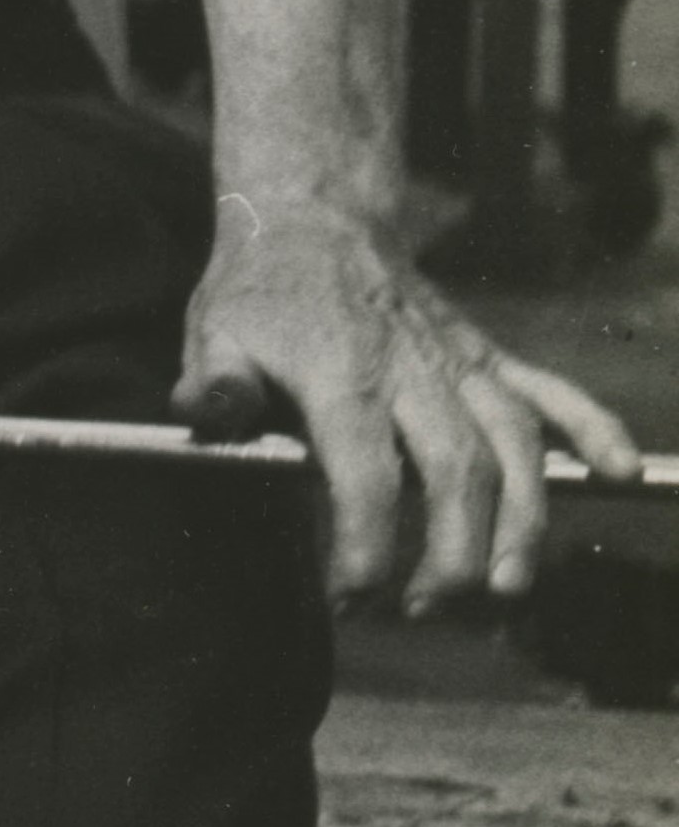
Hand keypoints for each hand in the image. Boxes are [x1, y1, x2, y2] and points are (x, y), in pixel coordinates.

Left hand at [181, 174, 637, 606]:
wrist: (314, 217)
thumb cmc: (260, 292)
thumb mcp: (214, 331)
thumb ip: (215, 383)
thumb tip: (204, 417)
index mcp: (340, 373)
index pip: (364, 472)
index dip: (365, 542)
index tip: (354, 597)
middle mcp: (413, 368)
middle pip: (456, 470)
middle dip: (455, 552)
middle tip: (428, 609)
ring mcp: (460, 362)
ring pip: (513, 446)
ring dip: (524, 521)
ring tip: (511, 590)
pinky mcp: (489, 356)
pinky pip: (553, 391)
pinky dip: (593, 428)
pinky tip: (620, 472)